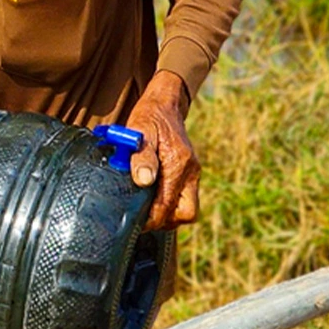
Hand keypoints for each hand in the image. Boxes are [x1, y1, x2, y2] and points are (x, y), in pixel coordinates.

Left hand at [126, 71, 200, 229]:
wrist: (165, 104)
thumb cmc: (148, 118)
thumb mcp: (139, 132)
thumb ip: (141, 156)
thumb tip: (144, 181)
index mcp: (179, 165)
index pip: (168, 205)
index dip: (151, 219)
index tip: (135, 223)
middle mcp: (191, 172)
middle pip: (187, 214)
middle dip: (165, 221)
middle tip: (143, 219)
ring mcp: (193, 174)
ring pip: (188, 209)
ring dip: (169, 215)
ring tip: (146, 211)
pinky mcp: (190, 174)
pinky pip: (184, 198)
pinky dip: (170, 204)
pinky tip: (152, 200)